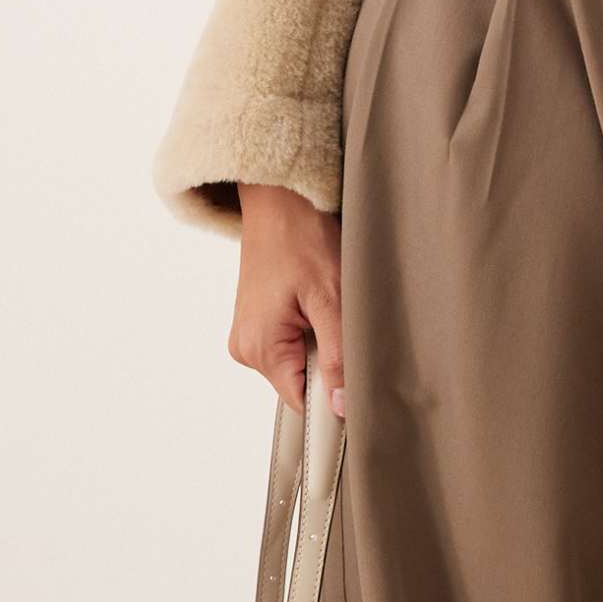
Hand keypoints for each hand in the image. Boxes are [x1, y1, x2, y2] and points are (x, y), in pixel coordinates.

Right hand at [227, 184, 345, 419]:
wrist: (279, 195)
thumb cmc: (302, 236)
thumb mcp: (331, 298)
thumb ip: (338, 356)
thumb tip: (342, 406)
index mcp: (259, 348)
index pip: (301, 401)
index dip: (333, 394)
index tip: (357, 372)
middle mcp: (246, 347)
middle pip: (300, 380)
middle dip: (329, 359)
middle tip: (341, 318)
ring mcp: (249, 332)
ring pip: (299, 359)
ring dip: (321, 339)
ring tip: (325, 301)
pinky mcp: (257, 318)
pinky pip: (290, 339)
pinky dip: (310, 325)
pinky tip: (315, 297)